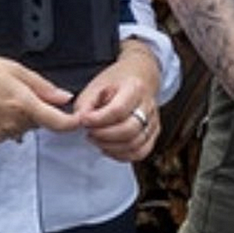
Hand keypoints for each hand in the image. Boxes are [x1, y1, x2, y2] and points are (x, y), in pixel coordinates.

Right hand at [0, 51, 79, 144]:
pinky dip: (3, 123)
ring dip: (18, 117)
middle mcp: (12, 122)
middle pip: (38, 122)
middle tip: (16, 92)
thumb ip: (43, 87)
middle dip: (34, 110)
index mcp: (22, 102)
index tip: (78, 120)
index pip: (57, 122)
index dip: (72, 123)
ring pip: (21, 129)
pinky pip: (5, 133)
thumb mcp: (15, 69)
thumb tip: (64, 97)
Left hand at [74, 42, 160, 162]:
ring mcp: (153, 120)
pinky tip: (107, 148)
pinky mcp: (153, 133)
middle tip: (89, 132)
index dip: (98, 120)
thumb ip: (85, 105)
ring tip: (96, 139)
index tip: (84, 120)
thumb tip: (81, 123)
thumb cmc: (114, 83)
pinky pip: (140, 152)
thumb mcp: (95, 87)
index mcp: (135, 88)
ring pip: (135, 144)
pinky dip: (122, 155)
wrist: (137, 78)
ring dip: (111, 147)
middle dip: (104, 135)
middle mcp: (148, 105)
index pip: (118, 110)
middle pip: (129, 130)